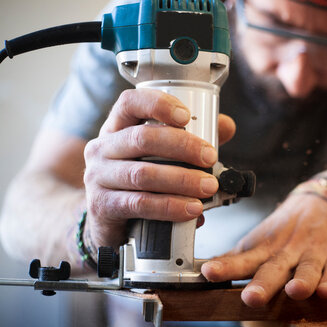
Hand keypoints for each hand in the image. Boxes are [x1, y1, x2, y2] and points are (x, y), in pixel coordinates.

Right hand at [83, 88, 234, 248]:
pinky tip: (191, 210)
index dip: (158, 105)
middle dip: (183, 146)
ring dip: (182, 180)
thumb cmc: (140, 180)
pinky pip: (139, 204)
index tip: (186, 116)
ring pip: (143, 174)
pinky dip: (170, 207)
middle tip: (210, 157)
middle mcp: (103, 148)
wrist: (109, 220)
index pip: (130, 103)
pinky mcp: (103, 206)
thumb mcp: (161, 155)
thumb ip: (193, 138)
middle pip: (142, 138)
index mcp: (118, 128)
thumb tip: (225, 126)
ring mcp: (98, 177)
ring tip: (207, 187)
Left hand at [201, 193, 326, 306]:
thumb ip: (235, 259)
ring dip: (302, 280)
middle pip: (274, 269)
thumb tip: (202, 272)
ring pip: (308, 269)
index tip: (209, 273)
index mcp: (265, 250)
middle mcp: (287, 252)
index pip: (241, 260)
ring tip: (295, 291)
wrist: (325, 201)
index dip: (225, 268)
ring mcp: (313, 254)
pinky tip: (326, 290)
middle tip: (252, 297)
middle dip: (263, 284)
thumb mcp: (259, 241)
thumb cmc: (286, 230)